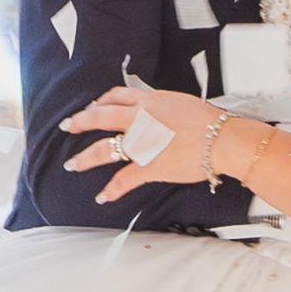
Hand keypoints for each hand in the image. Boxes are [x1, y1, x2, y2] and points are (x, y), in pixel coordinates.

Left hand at [61, 85, 240, 203]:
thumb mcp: (183, 103)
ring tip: (73, 164)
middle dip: (80, 122)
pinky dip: (112, 189)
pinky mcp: (149, 166)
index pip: (118, 95)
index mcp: (151, 101)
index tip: (95, 105)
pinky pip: (124, 179)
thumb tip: (163, 112)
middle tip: (68, 126)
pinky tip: (103, 196)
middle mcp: (140, 119)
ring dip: (85, 158)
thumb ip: (166, 107)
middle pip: (101, 117)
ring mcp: (142, 144)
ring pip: (104, 149)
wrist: (222, 139)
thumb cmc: (211, 122)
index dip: (102, 101)